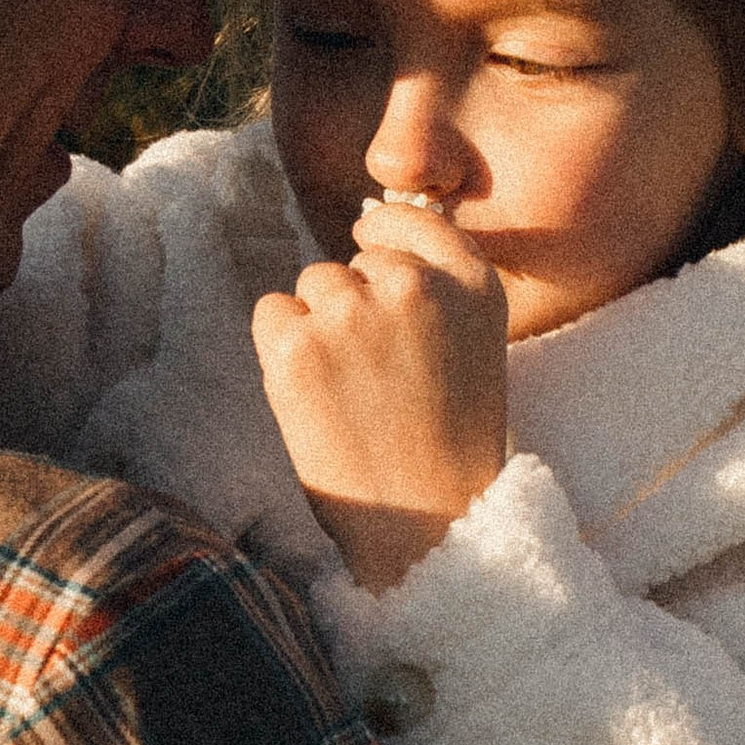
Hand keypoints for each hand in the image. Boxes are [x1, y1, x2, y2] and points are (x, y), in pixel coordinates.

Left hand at [252, 197, 509, 594]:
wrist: (428, 526)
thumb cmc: (449, 444)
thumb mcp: (473, 347)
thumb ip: (437, 291)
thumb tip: (366, 236)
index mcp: (473, 284)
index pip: (414, 218)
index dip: (386, 237)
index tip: (375, 255)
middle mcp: (415, 286)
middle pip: (353, 261)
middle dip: (355, 304)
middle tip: (377, 378)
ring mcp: (353, 312)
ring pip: (312, 286)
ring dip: (318, 326)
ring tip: (350, 393)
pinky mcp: (298, 346)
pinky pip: (271, 313)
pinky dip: (282, 350)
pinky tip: (316, 398)